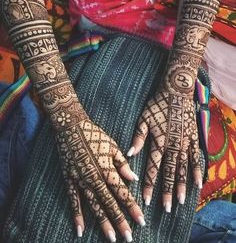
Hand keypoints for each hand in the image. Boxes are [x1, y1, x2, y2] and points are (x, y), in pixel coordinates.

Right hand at [57, 118, 144, 241]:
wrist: (71, 127)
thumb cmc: (95, 135)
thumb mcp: (112, 146)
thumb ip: (122, 164)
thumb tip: (134, 179)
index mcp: (107, 169)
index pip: (123, 193)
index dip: (132, 208)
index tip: (141, 221)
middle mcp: (94, 178)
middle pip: (109, 203)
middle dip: (120, 221)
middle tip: (128, 238)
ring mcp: (81, 180)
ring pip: (94, 205)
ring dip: (103, 222)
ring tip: (111, 238)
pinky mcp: (69, 180)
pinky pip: (73, 200)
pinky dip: (77, 215)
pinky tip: (80, 230)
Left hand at [127, 88, 201, 211]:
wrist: (176, 92)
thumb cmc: (157, 105)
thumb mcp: (143, 119)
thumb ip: (138, 138)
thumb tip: (129, 154)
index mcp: (158, 143)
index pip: (152, 169)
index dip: (149, 184)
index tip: (146, 199)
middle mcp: (173, 147)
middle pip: (169, 173)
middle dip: (167, 192)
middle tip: (166, 208)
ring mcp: (185, 144)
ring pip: (183, 169)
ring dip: (181, 186)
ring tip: (180, 201)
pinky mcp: (194, 139)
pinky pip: (197, 158)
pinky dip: (198, 171)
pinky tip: (199, 183)